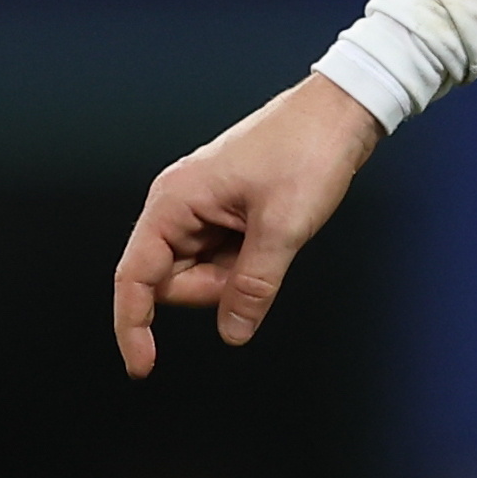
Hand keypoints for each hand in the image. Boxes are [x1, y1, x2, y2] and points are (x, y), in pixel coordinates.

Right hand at [112, 74, 383, 377]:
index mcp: (174, 202)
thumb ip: (253, 286)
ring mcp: (204, 208)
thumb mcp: (284, 227)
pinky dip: (249, 261)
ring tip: (275, 237)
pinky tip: (276, 235)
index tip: (143, 366)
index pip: (134, 278)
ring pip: (203, 272)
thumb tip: (234, 332)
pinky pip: (226, 256)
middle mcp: (180, 205)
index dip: (133, 326)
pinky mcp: (228, 212)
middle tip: (261, 259)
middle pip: (173, 281)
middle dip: (214, 288)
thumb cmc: (308, 149)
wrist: (343, 110)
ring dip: (236, 274)